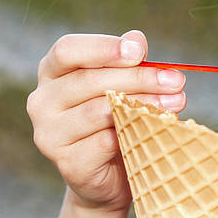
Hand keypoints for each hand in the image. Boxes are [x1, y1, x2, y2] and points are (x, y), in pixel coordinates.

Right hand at [27, 30, 185, 211]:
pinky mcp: (67, 163)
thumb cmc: (116, 122)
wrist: (109, 178)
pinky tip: (156, 130)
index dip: (103, 48)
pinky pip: (104, 143)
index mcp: (52, 72)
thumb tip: (136, 39)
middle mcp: (42, 101)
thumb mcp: (122, 86)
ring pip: (99, 111)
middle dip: (138, 78)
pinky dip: (134, 134)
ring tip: (176, 103)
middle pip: (88, 80)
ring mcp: (49, 134)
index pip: (67, 50)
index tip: (139, 53)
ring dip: (143, 105)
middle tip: (175, 80)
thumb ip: (128, 62)